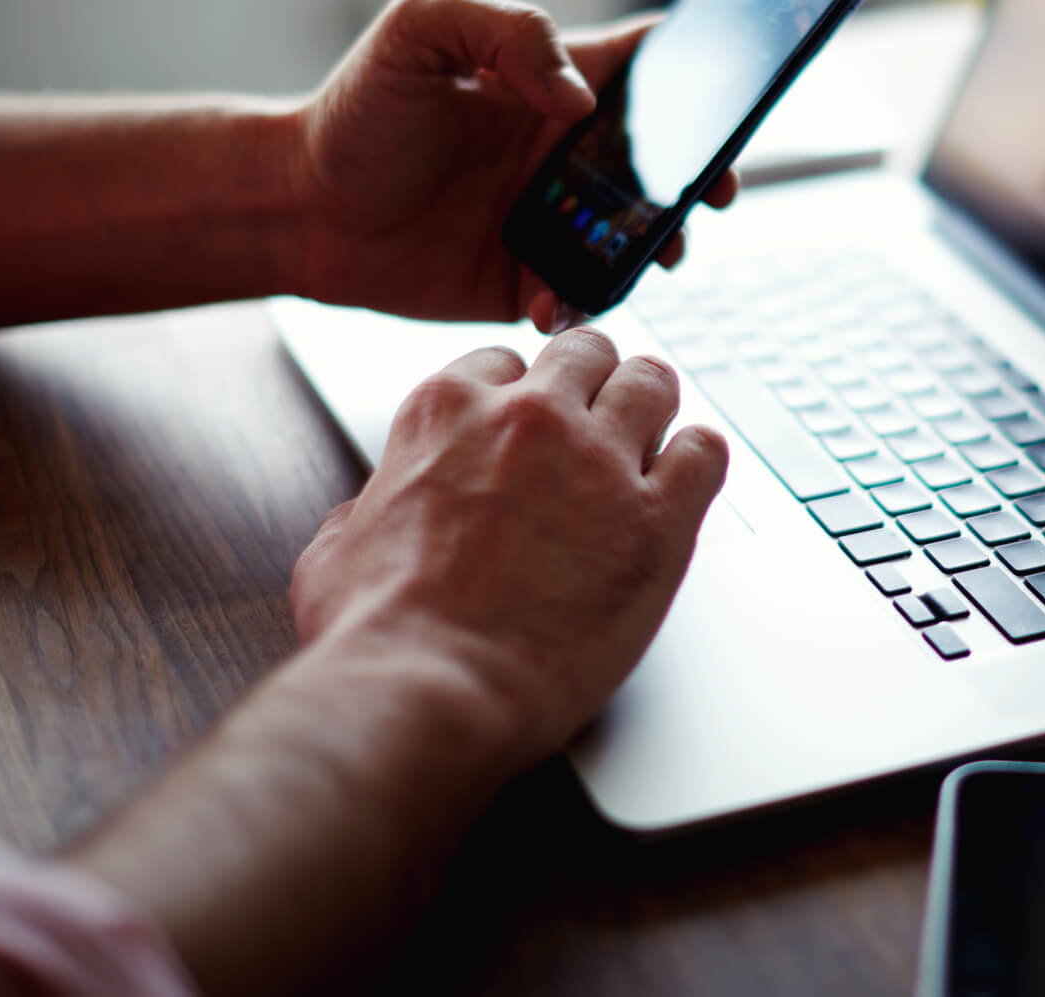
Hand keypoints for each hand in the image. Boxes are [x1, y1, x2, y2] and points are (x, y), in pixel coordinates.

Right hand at [287, 326, 728, 766]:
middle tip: (598, 419)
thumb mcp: (337, 546)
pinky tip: (685, 482)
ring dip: (652, 407)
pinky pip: (706, 453)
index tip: (530, 421)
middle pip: (588, 353)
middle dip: (593, 382)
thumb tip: (374, 513)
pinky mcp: (659, 520)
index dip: (522, 393)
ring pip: (653, 383)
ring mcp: (601, 462)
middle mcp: (531, 418)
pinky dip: (699, 460)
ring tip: (652, 438)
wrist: (430, 692)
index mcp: (448, 410)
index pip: (505, 361)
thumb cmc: (379, 634)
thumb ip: (370, 508)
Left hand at [292, 0, 739, 330]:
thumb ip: (509, 32)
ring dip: (660, 244)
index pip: (648, 64)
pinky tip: (553, 296)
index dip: (700, 72)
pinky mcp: (527, 278)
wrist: (297, 208)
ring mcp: (553, 218)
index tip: (732, 94)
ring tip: (655, 252)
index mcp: (553, 83)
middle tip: (714, 191)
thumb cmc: (356, 111)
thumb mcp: (420, 29)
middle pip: (666, 158)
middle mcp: (565, 152)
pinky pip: (582, 294)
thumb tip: (580, 98)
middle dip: (705, 173)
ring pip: (639, 234)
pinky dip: (585, 299)